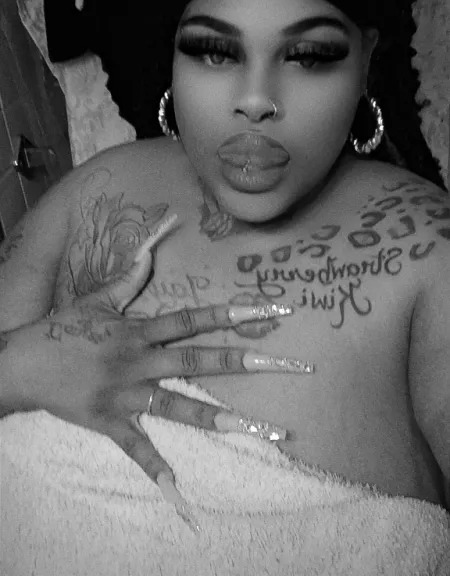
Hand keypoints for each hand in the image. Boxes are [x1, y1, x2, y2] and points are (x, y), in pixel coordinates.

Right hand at [3, 235, 298, 485]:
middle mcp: (140, 361)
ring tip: (258, 428)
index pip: (195, 319)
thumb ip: (130, 277)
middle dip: (244, 361)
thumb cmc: (63, 329)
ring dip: (219, 417)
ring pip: (179, 406)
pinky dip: (156, 466)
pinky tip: (180, 488)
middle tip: (288, 364)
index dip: (234, 312)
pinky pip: (136, 446)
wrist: (23, 364)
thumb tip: (152, 247)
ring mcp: (127, 394)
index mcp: (140, 330)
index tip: (271, 311)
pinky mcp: (110, 422)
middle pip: (198, 360)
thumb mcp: (97, 298)